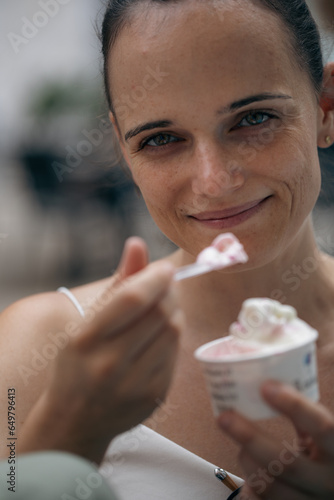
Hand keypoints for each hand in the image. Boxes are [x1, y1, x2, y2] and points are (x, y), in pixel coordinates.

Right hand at [19, 239, 183, 463]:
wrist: (76, 420)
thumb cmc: (78, 363)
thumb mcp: (87, 322)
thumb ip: (118, 283)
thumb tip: (138, 243)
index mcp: (87, 340)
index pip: (133, 298)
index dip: (156, 276)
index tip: (165, 268)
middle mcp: (111, 365)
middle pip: (160, 313)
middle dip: (170, 290)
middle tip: (168, 282)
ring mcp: (135, 384)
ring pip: (174, 331)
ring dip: (176, 310)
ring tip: (166, 303)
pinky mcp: (155, 395)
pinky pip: (176, 353)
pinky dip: (175, 334)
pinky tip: (163, 330)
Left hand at [218, 381, 333, 498]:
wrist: (328, 491)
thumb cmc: (322, 458)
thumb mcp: (321, 439)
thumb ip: (303, 418)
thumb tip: (266, 383)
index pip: (322, 427)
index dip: (295, 406)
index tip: (266, 387)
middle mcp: (328, 483)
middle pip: (286, 464)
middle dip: (250, 438)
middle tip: (224, 417)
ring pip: (268, 485)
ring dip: (246, 460)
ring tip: (241, 445)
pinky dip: (249, 483)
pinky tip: (249, 469)